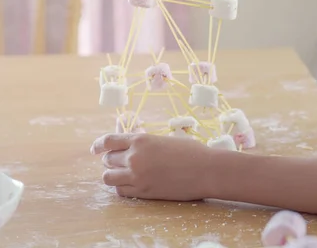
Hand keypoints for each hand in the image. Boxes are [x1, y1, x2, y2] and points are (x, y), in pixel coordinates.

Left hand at [90, 133, 213, 200]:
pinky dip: (122, 187)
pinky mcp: (143, 192)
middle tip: (119, 162)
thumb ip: (146, 142)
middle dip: (111, 160)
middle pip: (107, 160)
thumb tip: (132, 143)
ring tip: (123, 174)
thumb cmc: (191, 152)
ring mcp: (137, 176)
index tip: (95, 149)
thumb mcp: (165, 139)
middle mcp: (134, 157)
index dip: (98, 145)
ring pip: (108, 177)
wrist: (206, 170)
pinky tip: (132, 184)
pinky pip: (120, 191)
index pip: (108, 141)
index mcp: (141, 140)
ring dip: (113, 175)